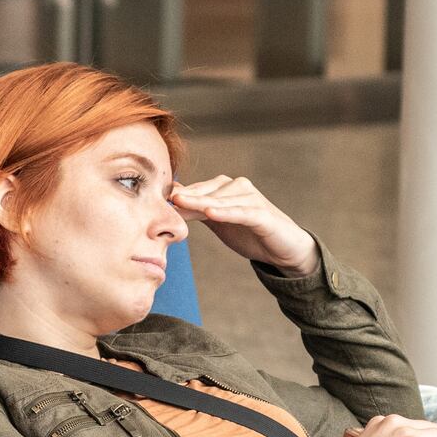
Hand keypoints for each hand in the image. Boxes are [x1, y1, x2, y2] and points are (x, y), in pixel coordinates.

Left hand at [171, 175, 319, 276]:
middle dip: (185, 197)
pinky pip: (241, 212)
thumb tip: (170, 199)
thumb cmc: (250, 233)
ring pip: (220, 200)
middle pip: (206, 192)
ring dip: (200, 202)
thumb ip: (196, 210)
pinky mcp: (262, 214)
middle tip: (163, 200)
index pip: (196, 190)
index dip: (177, 195)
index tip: (153, 198)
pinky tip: (210, 213)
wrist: (284, 249)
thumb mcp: (217, 222)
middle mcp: (238, 187)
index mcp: (225, 187)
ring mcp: (251, 199)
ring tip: (180, 204)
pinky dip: (226, 211)